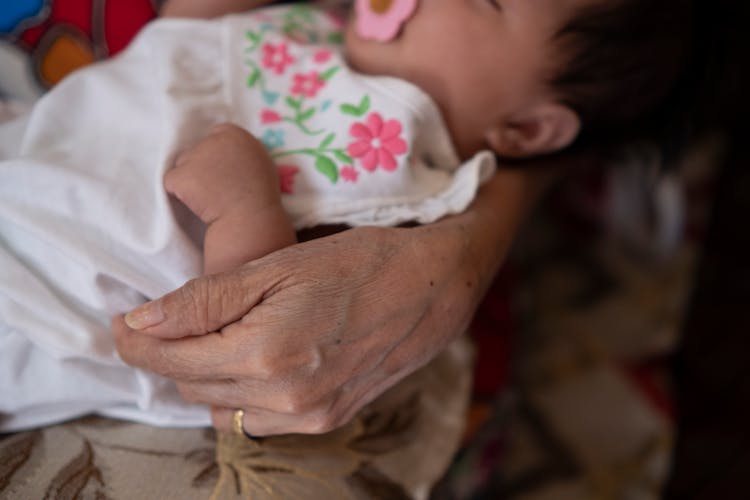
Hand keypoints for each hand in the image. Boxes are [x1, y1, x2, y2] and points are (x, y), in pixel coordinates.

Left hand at [114, 168, 551, 434]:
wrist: (433, 289)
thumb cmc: (360, 262)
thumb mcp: (279, 266)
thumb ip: (206, 298)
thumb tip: (142, 322)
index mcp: (268, 353)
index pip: (173, 360)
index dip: (137, 341)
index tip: (123, 321)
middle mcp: (286, 398)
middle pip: (192, 388)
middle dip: (170, 354)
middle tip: (168, 319)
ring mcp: (309, 416)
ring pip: (222, 410)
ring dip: (204, 376)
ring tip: (214, 336)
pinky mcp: (326, 420)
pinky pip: (258, 421)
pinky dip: (240, 394)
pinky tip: (252, 360)